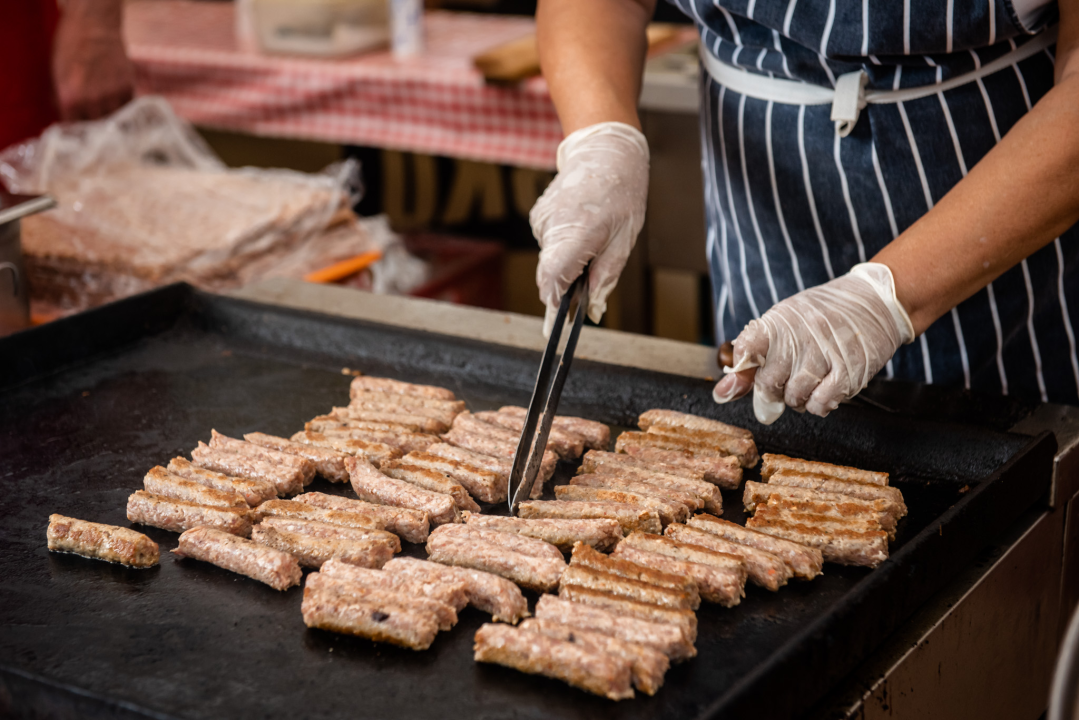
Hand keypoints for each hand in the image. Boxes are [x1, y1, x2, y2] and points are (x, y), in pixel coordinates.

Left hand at [52, 0, 133, 121]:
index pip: (73, 127)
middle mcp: (92, 100)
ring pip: (113, 122)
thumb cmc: (71, 46)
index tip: (78, 134)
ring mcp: (112, 95)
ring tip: (109, 123)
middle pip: (95, 129)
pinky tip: (120, 109)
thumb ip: (63, 98)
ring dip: (110, 124)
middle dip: (93, 131)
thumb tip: (68, 118)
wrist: (94, 26)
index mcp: (70, 98)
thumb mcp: (57, 73)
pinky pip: (127, 110)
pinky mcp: (127, 88)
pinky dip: (123, 111)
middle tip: (95, 131)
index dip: (75, 132)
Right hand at [530, 121, 648, 334]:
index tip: (556, 329)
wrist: (604, 151)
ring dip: (567, 264)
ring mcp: (542, 221)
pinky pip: (548, 244)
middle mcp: (553, 228)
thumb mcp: (625, 239)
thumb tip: (593, 309)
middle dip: (565, 289)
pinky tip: (581, 230)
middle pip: (549, 276)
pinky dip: (563, 247)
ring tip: (593, 244)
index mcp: (577, 234)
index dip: (555, 307)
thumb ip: (606, 277)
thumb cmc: (621, 193)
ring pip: (550, 260)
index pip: (554, 281)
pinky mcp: (538, 216)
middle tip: (584, 295)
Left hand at [712, 263, 914, 424]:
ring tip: (806, 386)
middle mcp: (801, 335)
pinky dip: (817, 406)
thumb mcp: (784, 324)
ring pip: (794, 396)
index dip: (744, 367)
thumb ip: (751, 359)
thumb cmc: (822, 316)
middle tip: (784, 383)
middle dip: (772, 392)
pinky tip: (822, 393)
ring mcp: (826, 352)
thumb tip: (721, 395)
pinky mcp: (850, 370)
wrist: (876, 300)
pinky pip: (821, 403)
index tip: (752, 369)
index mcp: (780, 320)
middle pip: (768, 382)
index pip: (747, 348)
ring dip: (796, 400)